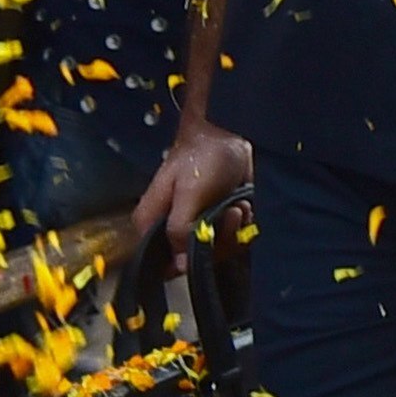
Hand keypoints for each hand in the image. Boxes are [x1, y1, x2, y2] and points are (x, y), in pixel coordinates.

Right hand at [129, 116, 250, 262]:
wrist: (232, 129)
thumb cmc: (203, 157)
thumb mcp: (188, 193)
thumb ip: (179, 229)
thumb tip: (178, 267)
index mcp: (152, 223)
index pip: (159, 263)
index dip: (183, 263)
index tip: (206, 244)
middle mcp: (170, 228)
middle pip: (192, 259)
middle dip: (217, 241)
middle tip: (230, 213)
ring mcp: (196, 224)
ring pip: (215, 249)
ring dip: (233, 230)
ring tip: (238, 205)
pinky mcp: (217, 218)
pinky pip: (231, 236)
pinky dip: (241, 223)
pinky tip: (243, 203)